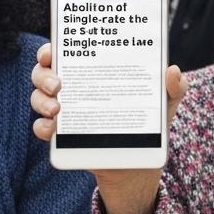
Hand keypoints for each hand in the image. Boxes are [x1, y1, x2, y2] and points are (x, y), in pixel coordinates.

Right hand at [29, 42, 189, 213]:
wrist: (141, 164)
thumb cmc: (150, 122)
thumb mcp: (166, 102)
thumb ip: (174, 87)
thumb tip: (173, 71)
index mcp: (94, 70)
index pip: (65, 52)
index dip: (51, 49)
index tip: (53, 51)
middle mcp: (73, 87)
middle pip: (43, 73)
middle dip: (44, 75)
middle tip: (59, 85)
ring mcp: (65, 112)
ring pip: (38, 98)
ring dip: (41, 100)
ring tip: (58, 109)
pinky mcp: (62, 137)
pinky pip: (41, 129)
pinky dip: (43, 127)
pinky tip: (53, 129)